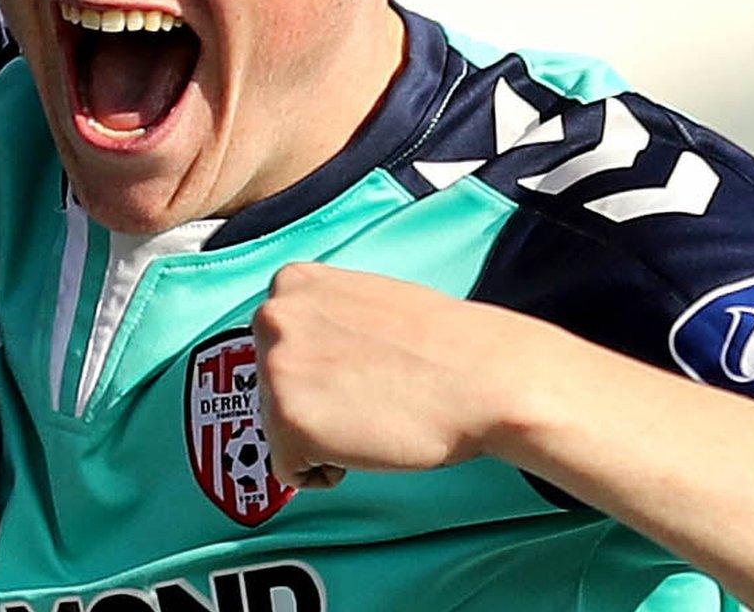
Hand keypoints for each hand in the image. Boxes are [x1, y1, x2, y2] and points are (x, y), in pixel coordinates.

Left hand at [251, 264, 549, 486]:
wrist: (483, 379)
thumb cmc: (440, 344)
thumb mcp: (364, 297)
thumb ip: (322, 314)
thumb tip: (304, 343)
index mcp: (290, 283)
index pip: (278, 342)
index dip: (321, 366)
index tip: (360, 368)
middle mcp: (272, 319)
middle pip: (271, 384)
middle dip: (315, 398)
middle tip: (371, 394)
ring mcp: (275, 372)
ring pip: (277, 425)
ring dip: (321, 432)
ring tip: (373, 414)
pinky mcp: (287, 426)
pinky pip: (289, 468)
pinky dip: (324, 470)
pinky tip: (365, 444)